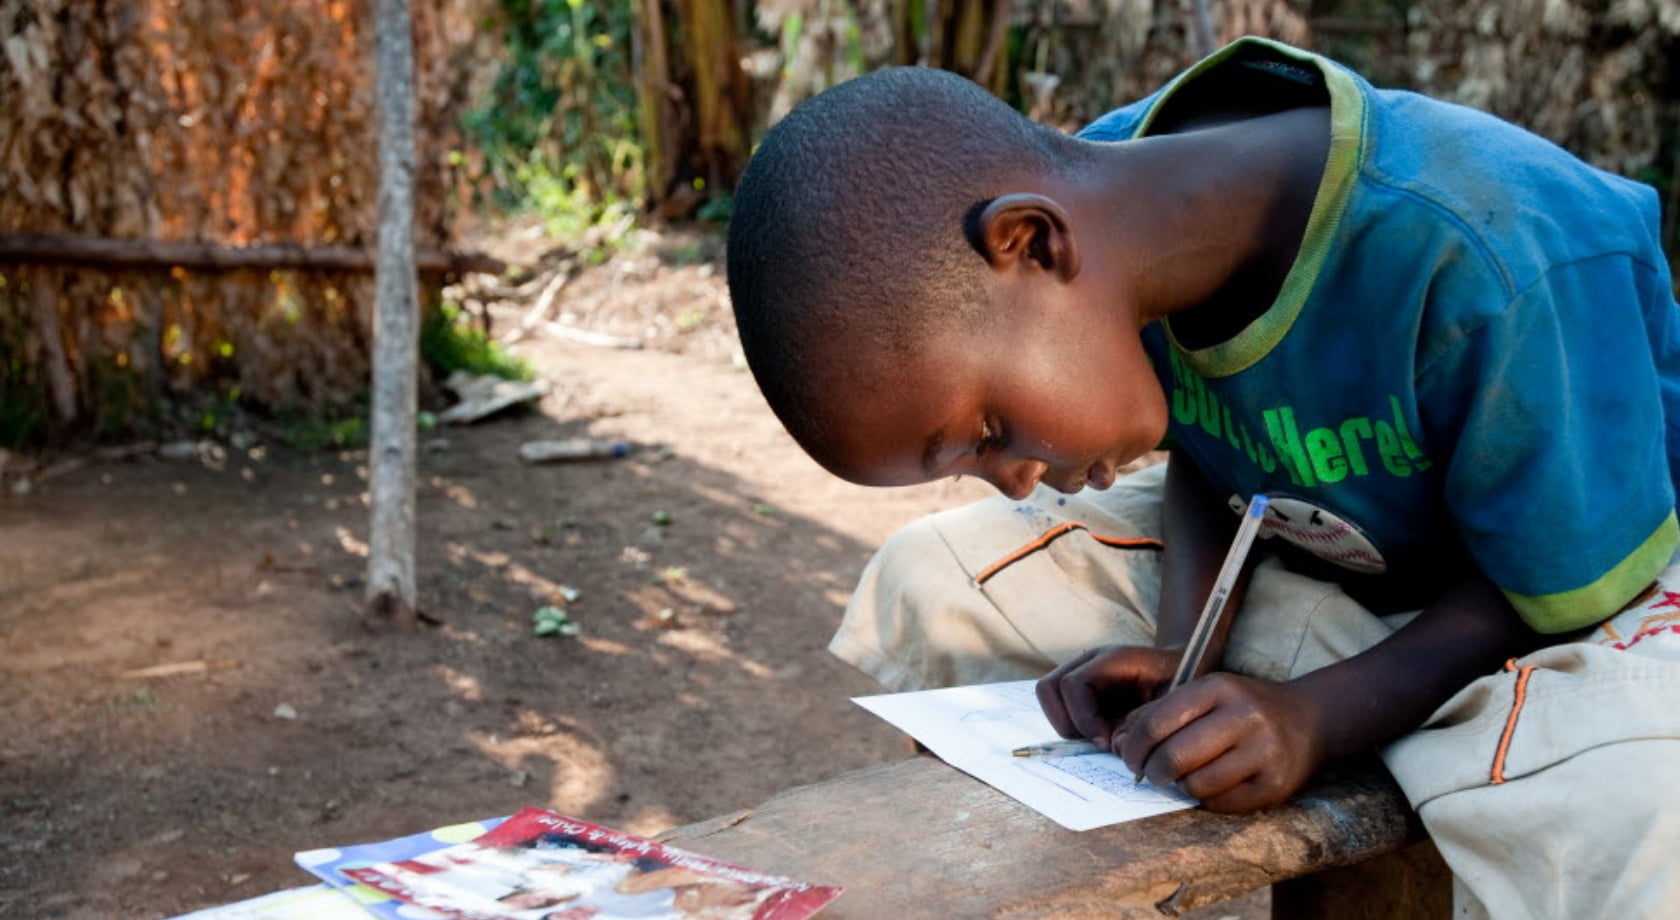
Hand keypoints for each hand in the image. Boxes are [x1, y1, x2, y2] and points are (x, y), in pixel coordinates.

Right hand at [1035, 645, 1180, 748]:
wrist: (1185, 671)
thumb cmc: (1183, 685)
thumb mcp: (1173, 701)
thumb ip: (1146, 721)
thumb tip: (1115, 745)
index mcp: (1113, 659)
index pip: (1073, 684)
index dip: (1084, 718)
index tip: (1106, 741)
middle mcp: (1090, 662)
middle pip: (1049, 688)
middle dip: (1067, 722)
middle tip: (1098, 741)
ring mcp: (1081, 673)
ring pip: (1049, 698)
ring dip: (1068, 725)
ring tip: (1099, 738)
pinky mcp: (1080, 690)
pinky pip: (1059, 709)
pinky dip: (1074, 727)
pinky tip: (1101, 734)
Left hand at [1117, 673, 1325, 812]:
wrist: (1310, 720)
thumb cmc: (1242, 708)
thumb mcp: (1203, 695)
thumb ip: (1158, 713)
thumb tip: (1115, 743)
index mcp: (1219, 687)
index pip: (1158, 722)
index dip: (1134, 747)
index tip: (1129, 759)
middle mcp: (1244, 716)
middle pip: (1174, 756)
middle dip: (1152, 772)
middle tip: (1150, 776)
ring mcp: (1264, 751)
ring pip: (1197, 784)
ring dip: (1180, 788)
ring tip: (1181, 780)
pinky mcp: (1276, 784)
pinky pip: (1223, 803)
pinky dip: (1206, 800)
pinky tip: (1207, 788)